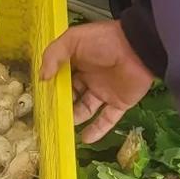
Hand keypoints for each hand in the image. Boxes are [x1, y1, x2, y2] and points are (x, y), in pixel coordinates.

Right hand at [40, 20, 154, 141]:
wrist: (138, 48)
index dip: (52, 87)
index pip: (61, 76)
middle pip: (72, 94)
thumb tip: (42, 77)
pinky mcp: (119, 103)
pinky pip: (107, 119)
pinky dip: (97, 130)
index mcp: (78, 60)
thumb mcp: (73, 40)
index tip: (40, 99)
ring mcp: (104, 91)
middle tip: (49, 118)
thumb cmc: (104, 41)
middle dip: (61, 105)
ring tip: (62, 129)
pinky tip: (85, 138)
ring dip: (75, 118)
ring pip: (86, 109)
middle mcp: (90, 77)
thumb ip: (53, 55)